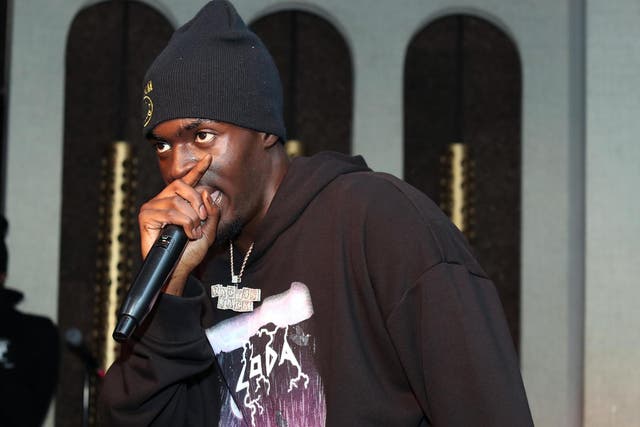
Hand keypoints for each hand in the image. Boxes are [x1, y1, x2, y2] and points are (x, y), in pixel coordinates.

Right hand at [138, 155, 218, 294]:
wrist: (179, 269)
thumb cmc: (190, 252)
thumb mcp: (208, 230)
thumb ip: (212, 211)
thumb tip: (209, 192)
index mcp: (177, 201)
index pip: (187, 181)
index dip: (198, 170)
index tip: (209, 158)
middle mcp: (162, 201)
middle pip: (181, 186)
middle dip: (197, 202)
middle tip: (202, 219)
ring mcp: (152, 207)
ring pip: (177, 201)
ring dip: (191, 218)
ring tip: (193, 232)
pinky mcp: (146, 216)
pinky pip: (170, 212)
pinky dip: (183, 223)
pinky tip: (185, 234)